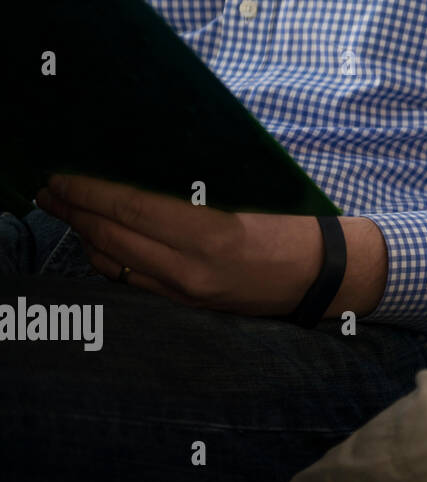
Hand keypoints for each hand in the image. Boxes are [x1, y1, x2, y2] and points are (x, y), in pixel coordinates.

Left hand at [33, 173, 385, 317]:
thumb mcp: (246, 200)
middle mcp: (193, 271)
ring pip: (115, 265)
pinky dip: (109, 260)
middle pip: (113, 239)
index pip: (133, 211)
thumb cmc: (291, 225)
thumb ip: (193, 194)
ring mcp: (188, 294)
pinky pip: (133, 284)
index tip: (61, 176)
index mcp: (212, 236)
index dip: (91, 193)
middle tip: (48, 191)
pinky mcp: (189, 307)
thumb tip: (139, 174)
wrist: (323, 274)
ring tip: (67, 212)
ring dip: (86, 236)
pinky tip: (100, 243)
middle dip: (75, 213)